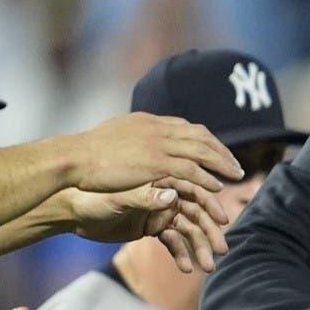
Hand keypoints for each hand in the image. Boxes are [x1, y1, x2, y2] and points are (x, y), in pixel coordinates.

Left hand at [59, 177, 233, 272]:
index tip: (222, 220)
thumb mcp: (117, 199)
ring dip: (199, 246)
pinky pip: (172, 240)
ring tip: (208, 266)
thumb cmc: (92, 198)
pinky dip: (180, 253)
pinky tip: (186, 267)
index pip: (193, 188)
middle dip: (210, 231)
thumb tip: (173, 197)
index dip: (209, 204)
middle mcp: (164, 192)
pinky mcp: (152, 226)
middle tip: (222, 250)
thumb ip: (144, 198)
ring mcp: (159, 210)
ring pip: (187, 228)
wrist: (72, 212)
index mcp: (160, 177)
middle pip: (196, 211)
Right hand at [63, 112, 241, 198]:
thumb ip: (131, 139)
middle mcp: (157, 129)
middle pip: (200, 136)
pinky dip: (207, 177)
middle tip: (236, 164)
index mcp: (147, 122)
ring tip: (236, 175)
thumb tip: (136, 143)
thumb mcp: (113, 137)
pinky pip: (190, 169)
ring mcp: (157, 144)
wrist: (73, 157)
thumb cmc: (86, 154)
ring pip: (201, 151)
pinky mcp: (156, 163)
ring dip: (222, 163)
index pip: (185, 127)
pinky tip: (217, 187)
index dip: (204, 140)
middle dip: (221, 150)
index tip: (217, 151)